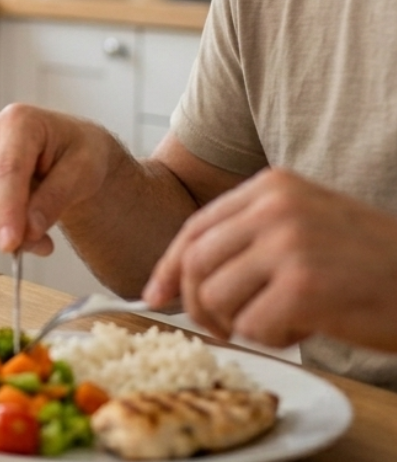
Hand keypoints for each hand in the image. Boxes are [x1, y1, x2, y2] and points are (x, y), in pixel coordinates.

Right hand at [0, 103, 129, 255]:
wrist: (67, 150)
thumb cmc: (79, 155)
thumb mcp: (84, 173)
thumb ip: (56, 198)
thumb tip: (29, 231)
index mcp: (19, 120)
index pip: (7, 171)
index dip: (8, 210)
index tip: (12, 245)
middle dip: (4, 226)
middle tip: (40, 247)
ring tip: (35, 235)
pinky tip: (16, 221)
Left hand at [145, 168, 396, 351]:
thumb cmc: (369, 261)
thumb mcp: (306, 225)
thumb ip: (249, 236)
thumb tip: (180, 275)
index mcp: (272, 186)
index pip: (195, 227)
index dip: (169, 267)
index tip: (154, 296)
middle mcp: (275, 206)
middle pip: (196, 263)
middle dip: (195, 304)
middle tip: (217, 328)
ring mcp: (289, 242)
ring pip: (217, 297)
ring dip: (238, 324)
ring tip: (278, 323)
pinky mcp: (305, 284)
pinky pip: (252, 326)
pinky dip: (271, 338)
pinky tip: (305, 328)